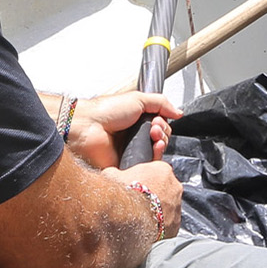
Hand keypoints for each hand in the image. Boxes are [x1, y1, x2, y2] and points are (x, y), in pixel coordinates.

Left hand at [68, 91, 182, 168]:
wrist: (87, 126)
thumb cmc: (105, 111)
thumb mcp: (138, 99)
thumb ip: (161, 103)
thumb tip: (179, 112)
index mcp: (136, 122)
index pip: (161, 127)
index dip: (163, 124)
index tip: (157, 120)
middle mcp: (134, 138)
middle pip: (161, 141)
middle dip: (162, 133)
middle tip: (153, 128)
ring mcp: (131, 152)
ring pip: (156, 154)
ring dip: (160, 144)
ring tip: (152, 137)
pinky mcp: (127, 166)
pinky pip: (146, 168)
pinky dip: (152, 160)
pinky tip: (151, 150)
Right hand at [103, 162, 182, 239]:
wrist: (129, 220)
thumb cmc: (122, 195)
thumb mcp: (111, 176)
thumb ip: (115, 173)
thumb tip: (111, 173)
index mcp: (162, 169)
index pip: (155, 171)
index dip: (143, 178)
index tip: (134, 186)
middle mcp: (175, 186)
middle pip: (164, 189)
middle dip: (152, 195)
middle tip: (136, 203)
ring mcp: (178, 206)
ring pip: (167, 207)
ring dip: (156, 211)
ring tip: (139, 218)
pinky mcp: (176, 225)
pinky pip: (167, 224)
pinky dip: (158, 226)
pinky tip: (144, 228)